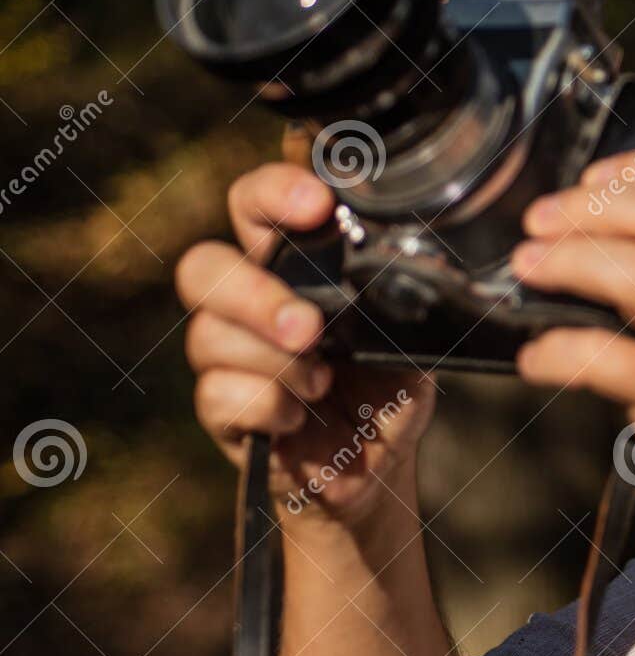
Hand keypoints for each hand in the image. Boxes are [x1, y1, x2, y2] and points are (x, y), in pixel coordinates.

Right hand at [175, 163, 434, 523]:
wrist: (377, 462)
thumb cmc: (387, 387)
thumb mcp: (410, 338)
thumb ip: (399, 300)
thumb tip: (409, 268)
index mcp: (292, 267)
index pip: (254, 205)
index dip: (274, 192)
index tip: (316, 205)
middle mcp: (247, 302)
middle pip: (202, 267)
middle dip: (254, 295)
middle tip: (308, 329)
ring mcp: (227, 355)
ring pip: (210, 336)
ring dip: (276, 364)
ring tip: (322, 384)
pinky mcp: (221, 409)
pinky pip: (218, 395)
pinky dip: (268, 407)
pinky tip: (298, 419)